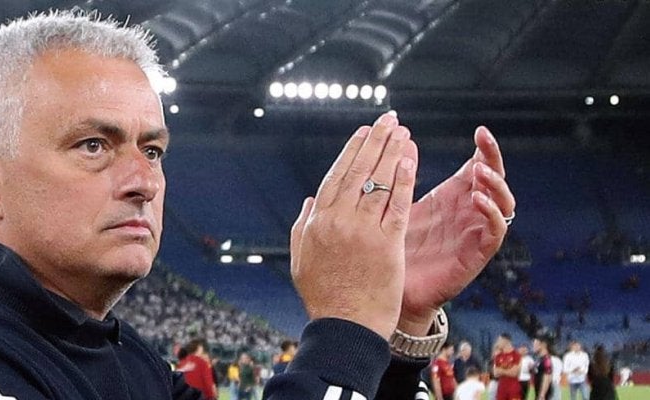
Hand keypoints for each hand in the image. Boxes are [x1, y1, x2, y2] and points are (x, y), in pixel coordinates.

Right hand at [290, 112, 418, 338]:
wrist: (344, 328)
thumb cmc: (324, 298)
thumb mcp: (301, 260)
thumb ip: (302, 226)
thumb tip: (311, 200)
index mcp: (317, 222)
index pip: (337, 176)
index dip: (352, 151)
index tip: (364, 132)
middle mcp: (338, 221)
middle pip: (360, 171)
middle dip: (376, 141)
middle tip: (388, 120)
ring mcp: (363, 231)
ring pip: (380, 182)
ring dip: (392, 153)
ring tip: (403, 132)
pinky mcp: (387, 245)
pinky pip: (398, 205)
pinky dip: (404, 180)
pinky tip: (411, 160)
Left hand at [398, 126, 514, 334]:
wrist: (390, 288)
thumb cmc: (395, 245)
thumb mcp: (399, 204)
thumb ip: (404, 177)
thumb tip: (399, 140)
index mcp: (454, 197)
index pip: (478, 166)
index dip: (485, 149)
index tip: (480, 131)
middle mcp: (470, 212)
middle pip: (496, 181)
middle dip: (494, 159)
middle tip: (484, 143)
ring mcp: (475, 233)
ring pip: (503, 204)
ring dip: (495, 185)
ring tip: (479, 171)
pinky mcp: (476, 255)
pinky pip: (495, 232)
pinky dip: (490, 214)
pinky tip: (477, 200)